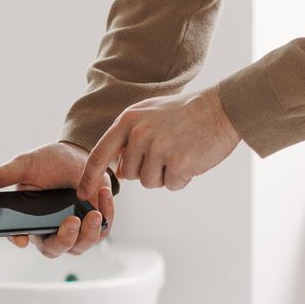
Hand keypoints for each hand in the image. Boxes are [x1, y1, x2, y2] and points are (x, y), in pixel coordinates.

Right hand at [0, 141, 115, 257]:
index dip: (17, 239)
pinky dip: (106, 216)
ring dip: (88, 233)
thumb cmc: (50, 162)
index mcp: (26, 221)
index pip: (17, 236)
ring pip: (79, 246)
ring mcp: (73, 232)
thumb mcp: (23, 165)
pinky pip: (102, 233)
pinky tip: (104, 194)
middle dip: (63, 239)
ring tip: (94, 212)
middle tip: (70, 222)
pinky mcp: (95, 228)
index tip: (20, 239)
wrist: (82, 155)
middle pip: (52, 249)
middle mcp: (48, 231)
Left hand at [79, 88, 239, 194]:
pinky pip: (171, 185)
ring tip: (181, 152)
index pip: (99, 154)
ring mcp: (158, 148)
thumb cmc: (186, 113)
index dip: (89, 177)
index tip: (82, 194)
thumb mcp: (150, 114)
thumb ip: (129, 138)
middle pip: (129, 174)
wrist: (223, 109)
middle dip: (147, 170)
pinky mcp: (178, 163)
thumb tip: (118, 170)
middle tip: (168, 149)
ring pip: (149, 183)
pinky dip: (182, 178)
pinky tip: (192, 158)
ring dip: (165, 175)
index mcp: (129, 120)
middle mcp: (139, 134)